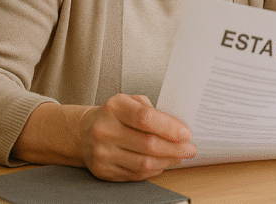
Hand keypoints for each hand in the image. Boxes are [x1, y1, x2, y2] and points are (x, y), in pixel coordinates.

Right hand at [78, 94, 195, 180]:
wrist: (85, 133)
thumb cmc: (115, 115)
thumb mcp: (131, 102)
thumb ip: (153, 110)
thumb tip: (179, 127)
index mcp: (115, 107)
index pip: (145, 118)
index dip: (169, 127)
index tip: (186, 133)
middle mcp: (105, 130)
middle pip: (147, 144)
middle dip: (174, 148)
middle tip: (190, 148)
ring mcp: (103, 153)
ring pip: (143, 163)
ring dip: (167, 161)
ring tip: (179, 156)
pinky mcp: (103, 170)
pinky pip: (136, 174)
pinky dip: (154, 170)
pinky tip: (162, 163)